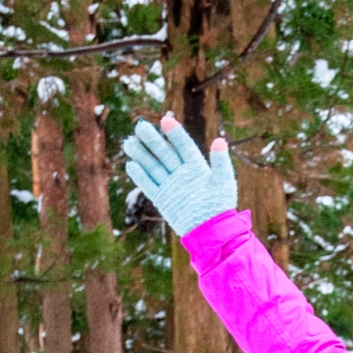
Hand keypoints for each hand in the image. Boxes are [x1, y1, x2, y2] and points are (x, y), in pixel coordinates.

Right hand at [122, 114, 237, 237]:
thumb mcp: (223, 182)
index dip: (175, 133)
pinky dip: (140, 176)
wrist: (211, 232)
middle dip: (152, 140)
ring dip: (141, 155)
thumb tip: (220, 140)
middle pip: (165, 153)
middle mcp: (183, 175)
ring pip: (154, 167)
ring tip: (129, 142)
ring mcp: (172, 186)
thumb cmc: (220, 207)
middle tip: (139, 126)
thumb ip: (220, 162)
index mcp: (197, 168)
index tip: (164, 120)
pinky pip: (149, 185)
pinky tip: (131, 164)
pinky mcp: (163, 199)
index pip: (184, 146)